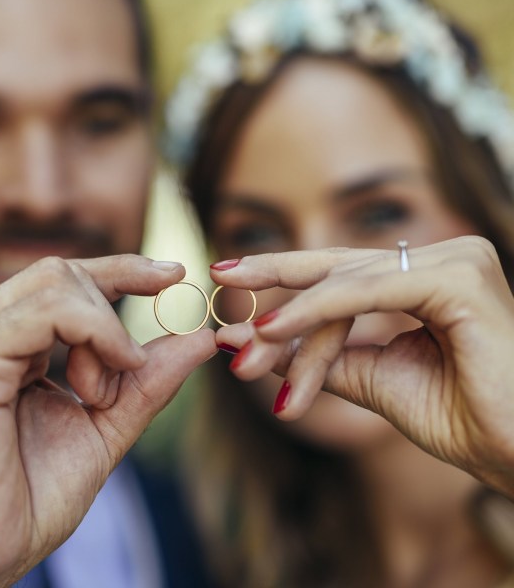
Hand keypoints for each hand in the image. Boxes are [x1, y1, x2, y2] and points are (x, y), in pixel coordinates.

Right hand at [0, 255, 215, 587]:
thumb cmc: (21, 503)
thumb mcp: (102, 431)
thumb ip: (145, 383)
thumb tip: (201, 338)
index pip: (61, 279)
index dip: (121, 269)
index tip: (173, 275)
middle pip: (61, 271)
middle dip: (115, 306)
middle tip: (126, 371)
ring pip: (56, 282)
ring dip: (104, 331)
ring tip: (98, 394)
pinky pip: (46, 312)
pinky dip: (93, 333)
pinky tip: (100, 383)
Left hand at [211, 236, 513, 497]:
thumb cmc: (460, 418)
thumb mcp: (371, 379)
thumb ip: (319, 355)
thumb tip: (250, 339)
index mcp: (426, 276)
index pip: (341, 271)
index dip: (284, 276)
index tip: (229, 281)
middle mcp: (442, 258)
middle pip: (337, 268)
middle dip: (274, 281)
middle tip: (218, 278)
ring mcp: (454, 261)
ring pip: (344, 286)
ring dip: (289, 322)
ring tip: (245, 347)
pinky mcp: (459, 279)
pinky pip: (367, 292)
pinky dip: (316, 312)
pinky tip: (272, 329)